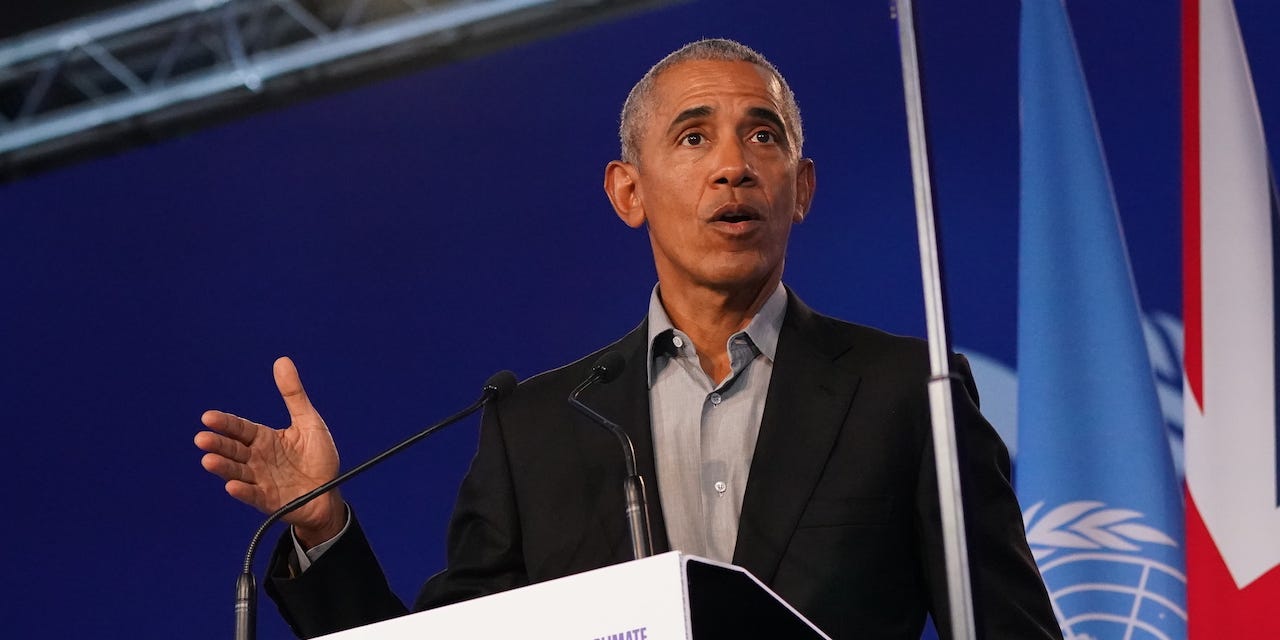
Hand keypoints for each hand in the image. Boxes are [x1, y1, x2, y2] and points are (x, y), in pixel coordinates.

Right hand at [195, 356, 344, 546]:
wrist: (330, 493)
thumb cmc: (318, 458)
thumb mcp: (309, 421)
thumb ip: (293, 394)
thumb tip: (282, 360)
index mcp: (264, 439)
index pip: (240, 428)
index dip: (225, 423)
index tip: (208, 417)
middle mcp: (257, 459)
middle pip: (233, 449)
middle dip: (218, 444)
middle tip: (202, 439)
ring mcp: (260, 480)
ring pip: (237, 472)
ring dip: (223, 467)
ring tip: (208, 460)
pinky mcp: (268, 500)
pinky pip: (253, 495)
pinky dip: (243, 491)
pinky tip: (232, 486)